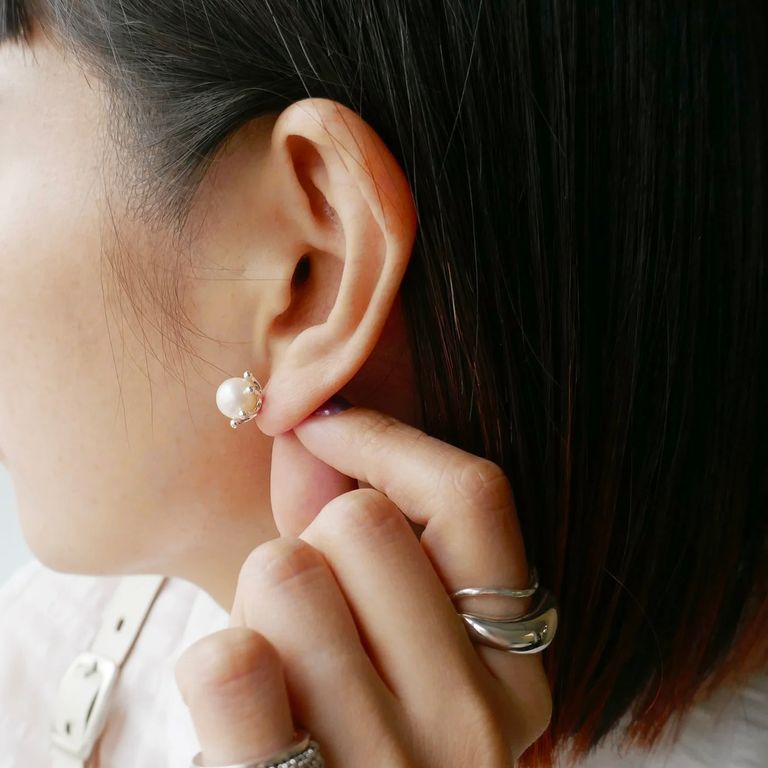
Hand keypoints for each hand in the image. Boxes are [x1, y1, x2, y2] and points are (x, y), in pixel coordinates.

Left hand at [175, 405, 551, 765]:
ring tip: (280, 659)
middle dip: (312, 541)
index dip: (387, 439)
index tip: (322, 428)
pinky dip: (218, 662)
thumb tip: (314, 430)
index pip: (474, 496)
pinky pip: (231, 663)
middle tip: (306, 605)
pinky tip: (243, 700)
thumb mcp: (407, 653)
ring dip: (261, 600)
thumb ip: (376, 543)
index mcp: (514, 669)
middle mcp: (473, 723)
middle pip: (361, 523)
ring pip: (289, 571)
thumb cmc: (366, 746)